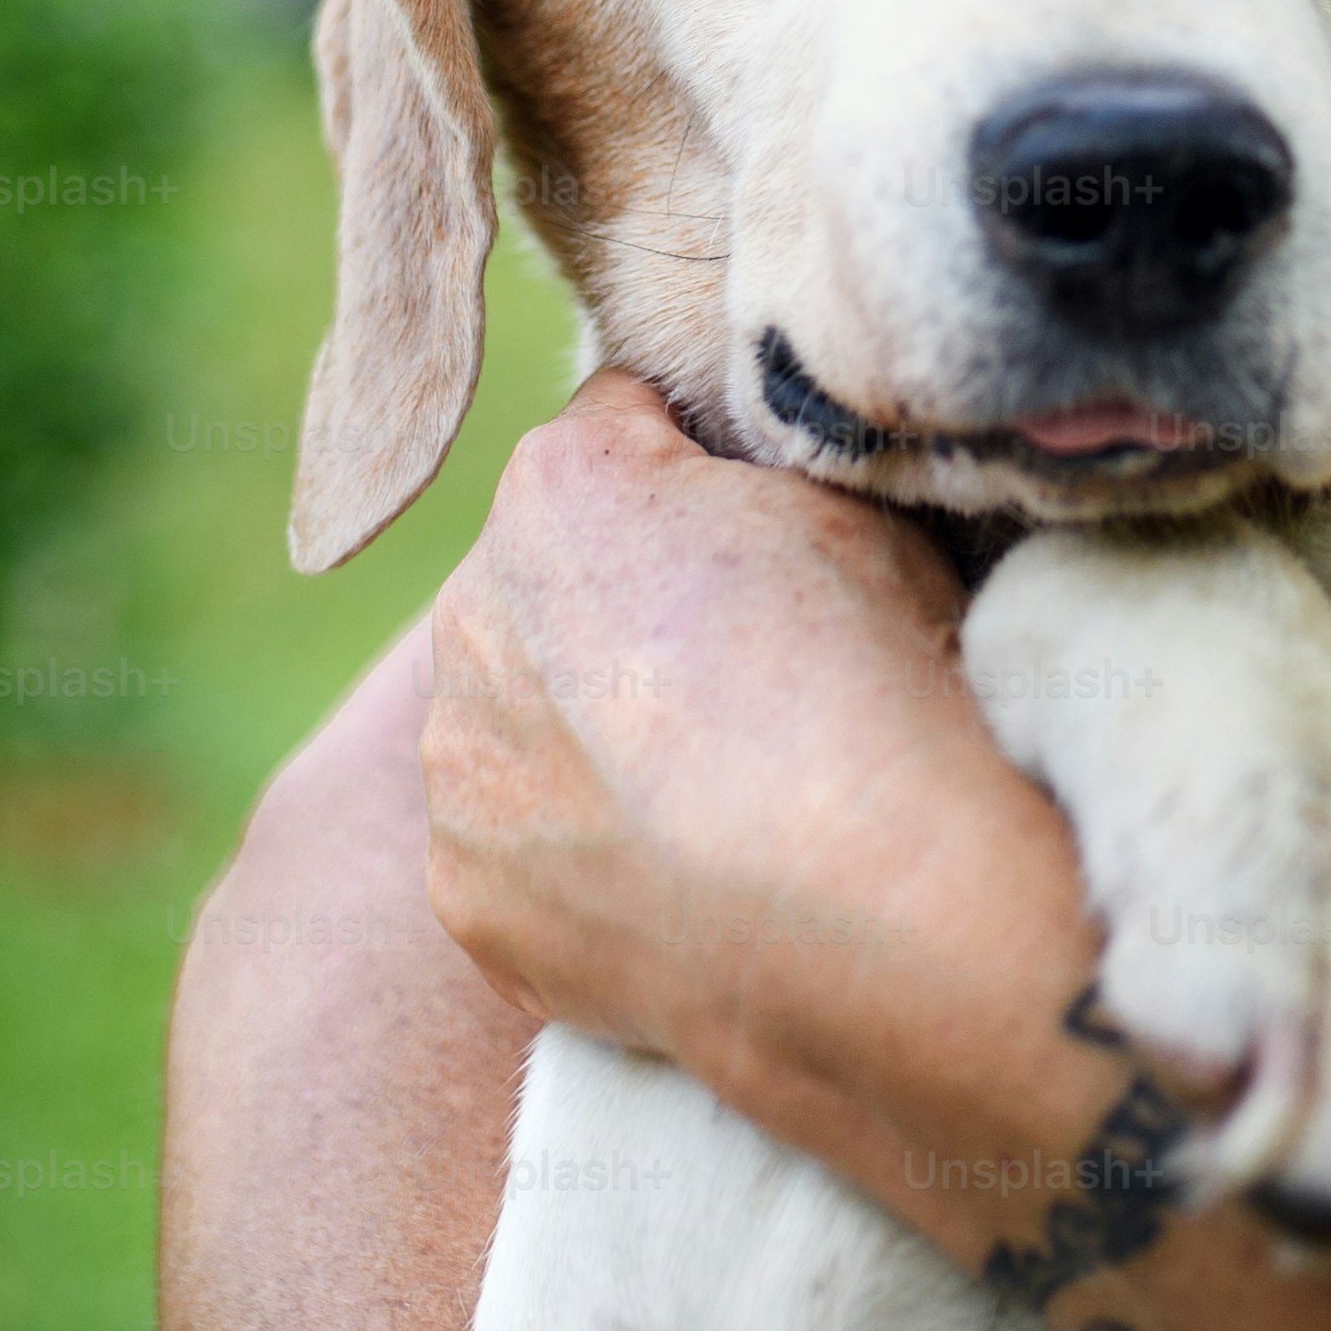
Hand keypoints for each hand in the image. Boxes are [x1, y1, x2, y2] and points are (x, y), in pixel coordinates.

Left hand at [415, 370, 1095, 1123]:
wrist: (871, 905)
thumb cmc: (874, 683)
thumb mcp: (839, 501)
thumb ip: (738, 468)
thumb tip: (719, 479)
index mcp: (557, 486)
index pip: (615, 425)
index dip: (696, 466)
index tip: (760, 532)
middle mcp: (468, 614)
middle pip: (539, 577)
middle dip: (612, 605)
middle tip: (733, 676)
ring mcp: (456, 768)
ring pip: (509, 717)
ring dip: (577, 735)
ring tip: (702, 791)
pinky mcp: (464, 897)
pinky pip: (508, 847)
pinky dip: (573, 857)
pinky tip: (670, 874)